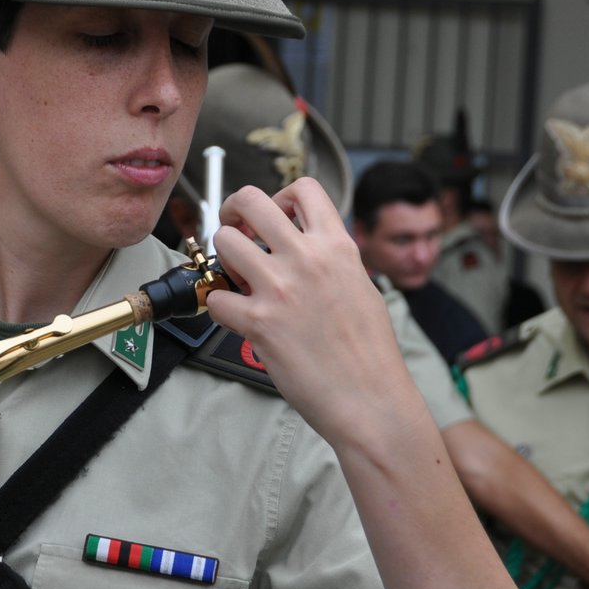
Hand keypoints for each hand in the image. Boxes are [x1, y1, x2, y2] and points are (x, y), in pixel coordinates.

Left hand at [205, 182, 420, 448]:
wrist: (371, 400)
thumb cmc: (370, 354)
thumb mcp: (362, 287)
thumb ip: (331, 260)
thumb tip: (304, 248)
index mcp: (337, 247)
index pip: (302, 188)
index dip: (278, 196)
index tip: (272, 217)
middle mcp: (307, 259)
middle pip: (250, 200)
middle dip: (233, 211)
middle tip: (235, 231)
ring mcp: (280, 288)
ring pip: (224, 242)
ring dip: (222, 259)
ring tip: (235, 279)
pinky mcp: (259, 322)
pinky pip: (217, 298)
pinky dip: (219, 307)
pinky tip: (237, 318)